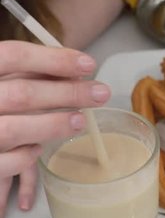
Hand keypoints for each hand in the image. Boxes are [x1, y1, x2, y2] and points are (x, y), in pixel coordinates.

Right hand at [0, 41, 110, 217]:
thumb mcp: (3, 83)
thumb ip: (29, 75)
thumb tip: (76, 73)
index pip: (13, 56)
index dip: (53, 59)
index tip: (89, 64)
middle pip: (21, 94)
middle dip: (66, 93)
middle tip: (101, 93)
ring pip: (13, 130)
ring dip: (53, 125)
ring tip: (81, 121)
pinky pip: (7, 162)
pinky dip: (26, 155)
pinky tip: (39, 149)